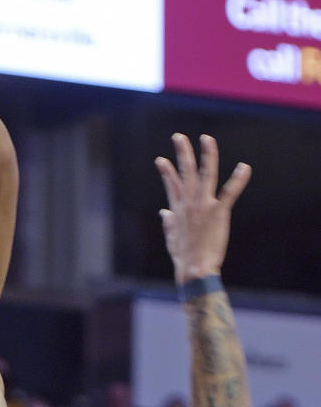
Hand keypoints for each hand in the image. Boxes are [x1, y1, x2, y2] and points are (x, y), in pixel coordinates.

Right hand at [155, 133, 249, 282]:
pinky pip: (230, 192)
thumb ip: (168, 222)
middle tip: (179, 137)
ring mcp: (203, 206)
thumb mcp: (171, 238)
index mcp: (178, 209)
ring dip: (206, 155)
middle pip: (185, 172)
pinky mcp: (218, 212)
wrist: (195, 269)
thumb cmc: (183, 257)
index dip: (166, 171)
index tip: (161, 160)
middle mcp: (189, 203)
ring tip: (206, 139)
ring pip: (205, 174)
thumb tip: (164, 212)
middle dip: (182, 153)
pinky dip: (238, 179)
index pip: (171, 184)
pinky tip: (244, 167)